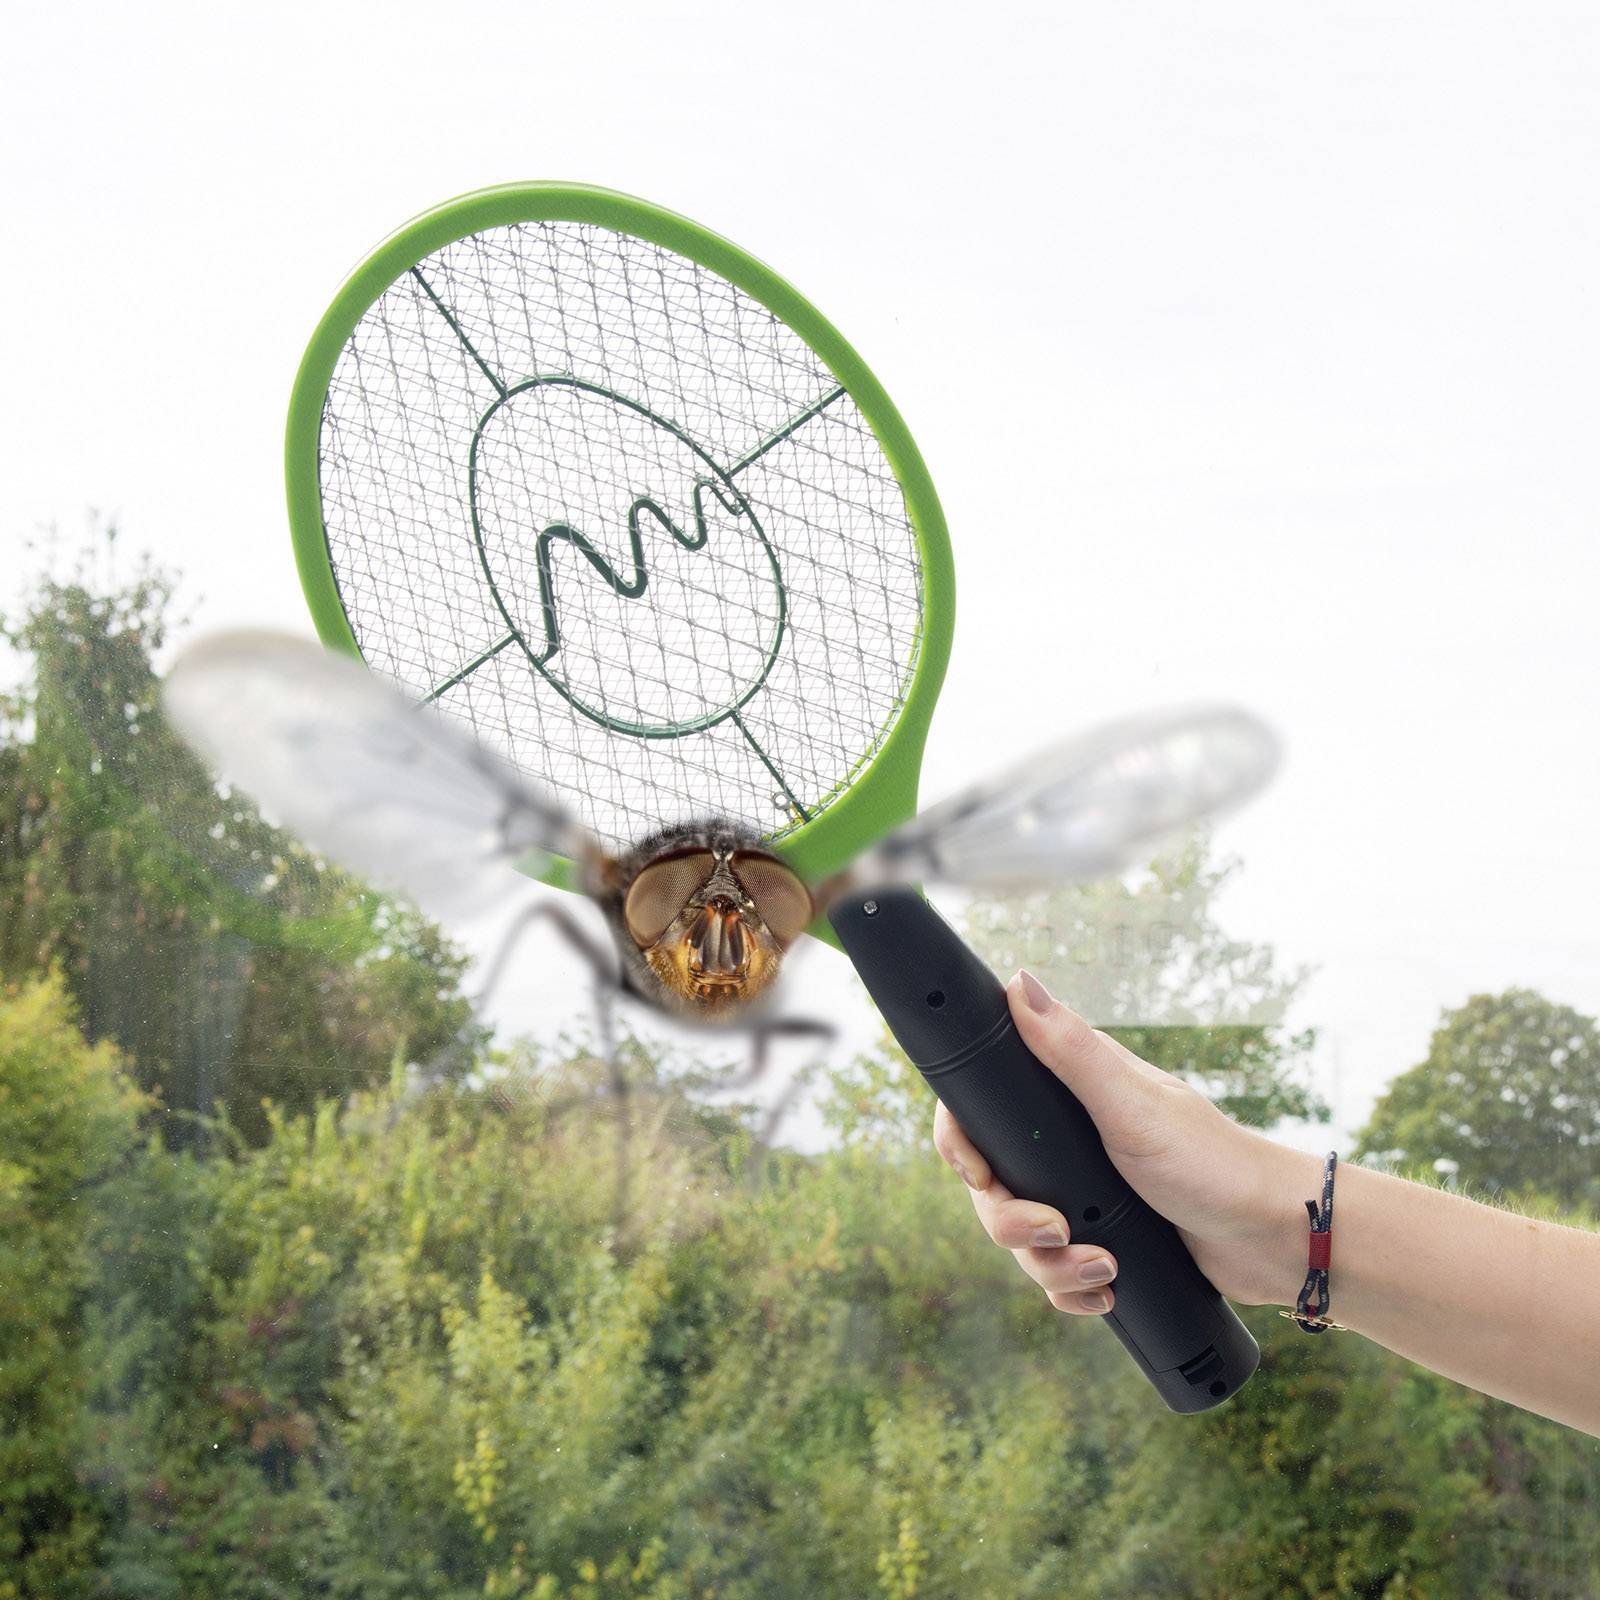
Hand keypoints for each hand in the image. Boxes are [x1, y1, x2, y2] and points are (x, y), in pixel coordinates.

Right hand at [932, 968, 1311, 1317]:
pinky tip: (1105, 1293)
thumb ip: (1071, 1051)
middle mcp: (1065, 1142)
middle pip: (991, 1187)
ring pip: (1021, 1239)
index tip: (979, 1173)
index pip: (979, 1109)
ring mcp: (1082, 1195)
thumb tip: (1019, 983)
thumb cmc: (1212, 1160)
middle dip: (1011, 1222)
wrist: (1276, 1239)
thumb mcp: (1132, 1105)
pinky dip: (1072, 1290)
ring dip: (1051, 1266)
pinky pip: (1055, 1275)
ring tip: (1102, 1269)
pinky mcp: (1102, 1240)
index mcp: (1066, 1094)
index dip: (962, 1144)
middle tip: (1054, 1231)